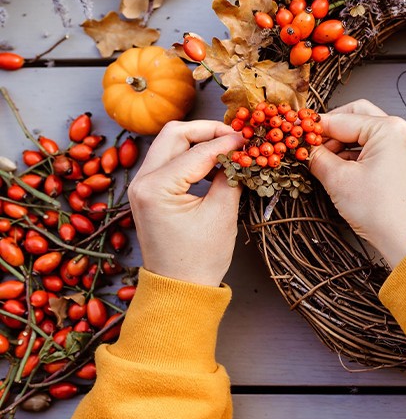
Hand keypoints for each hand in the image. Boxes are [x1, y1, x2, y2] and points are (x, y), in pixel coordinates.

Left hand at [128, 121, 245, 286]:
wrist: (179, 288)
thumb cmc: (200, 259)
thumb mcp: (222, 214)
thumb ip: (231, 175)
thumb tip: (240, 151)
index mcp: (156, 187)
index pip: (198, 151)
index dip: (227, 141)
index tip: (250, 138)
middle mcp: (142, 181)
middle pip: (174, 133)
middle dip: (207, 130)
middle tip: (236, 135)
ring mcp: (142, 185)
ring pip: (170, 143)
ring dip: (199, 140)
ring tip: (228, 147)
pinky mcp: (148, 191)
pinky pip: (169, 159)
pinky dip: (191, 154)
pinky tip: (214, 162)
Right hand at [308, 100, 405, 267]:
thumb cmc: (385, 213)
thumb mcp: (339, 181)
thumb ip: (318, 158)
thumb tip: (305, 149)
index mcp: (388, 129)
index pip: (342, 119)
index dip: (315, 127)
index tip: (297, 133)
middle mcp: (399, 133)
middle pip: (356, 118)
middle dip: (331, 131)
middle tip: (311, 145)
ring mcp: (403, 149)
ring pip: (364, 135)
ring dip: (341, 145)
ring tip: (322, 162)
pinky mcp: (401, 164)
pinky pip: (373, 150)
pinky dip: (354, 156)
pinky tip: (339, 170)